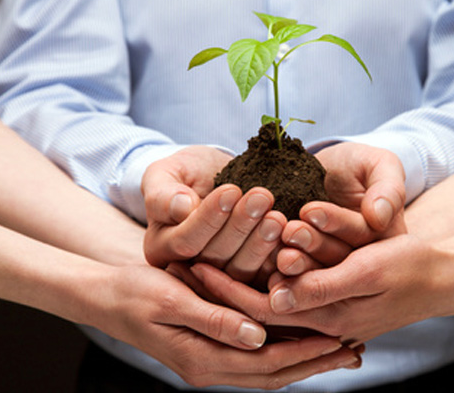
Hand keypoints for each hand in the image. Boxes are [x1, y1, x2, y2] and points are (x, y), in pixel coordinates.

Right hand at [87, 263, 362, 388]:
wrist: (104, 297)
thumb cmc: (134, 292)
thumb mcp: (172, 299)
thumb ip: (214, 320)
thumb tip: (258, 339)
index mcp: (201, 360)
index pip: (267, 364)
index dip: (306, 353)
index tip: (342, 340)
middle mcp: (208, 368)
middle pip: (274, 374)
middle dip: (315, 362)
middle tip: (355, 349)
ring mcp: (208, 363)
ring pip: (267, 370)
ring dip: (304, 359)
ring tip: (339, 347)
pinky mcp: (208, 350)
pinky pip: (253, 359)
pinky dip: (282, 351)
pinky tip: (300, 337)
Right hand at [142, 146, 283, 284]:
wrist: (215, 180)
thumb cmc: (186, 173)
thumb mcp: (166, 174)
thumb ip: (164, 192)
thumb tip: (181, 208)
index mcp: (162, 249)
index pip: (186, 240)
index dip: (209, 217)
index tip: (231, 190)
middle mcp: (189, 272)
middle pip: (216, 258)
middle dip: (241, 225)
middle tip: (262, 198)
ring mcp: (221, 280)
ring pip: (242, 270)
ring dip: (262, 242)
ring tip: (278, 216)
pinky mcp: (249, 281)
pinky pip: (264, 277)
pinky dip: (279, 258)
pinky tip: (292, 237)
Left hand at [189, 233, 453, 346]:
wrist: (445, 272)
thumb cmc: (412, 266)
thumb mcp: (369, 271)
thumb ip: (323, 288)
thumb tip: (277, 299)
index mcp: (327, 319)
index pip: (263, 310)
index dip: (226, 291)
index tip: (192, 268)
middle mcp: (321, 319)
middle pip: (259, 306)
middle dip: (223, 286)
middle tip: (183, 266)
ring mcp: (326, 309)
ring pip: (271, 295)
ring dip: (240, 279)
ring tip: (201, 260)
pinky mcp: (332, 294)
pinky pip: (290, 286)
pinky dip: (263, 274)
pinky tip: (242, 260)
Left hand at [276, 142, 406, 275]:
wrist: (331, 172)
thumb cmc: (360, 164)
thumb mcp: (381, 166)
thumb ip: (388, 188)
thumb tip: (379, 216)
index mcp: (386, 240)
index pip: (363, 234)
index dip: (336, 222)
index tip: (310, 209)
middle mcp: (362, 260)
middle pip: (337, 257)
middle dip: (311, 243)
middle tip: (288, 231)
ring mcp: (334, 267)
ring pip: (316, 270)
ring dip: (295, 261)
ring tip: (276, 250)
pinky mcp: (309, 268)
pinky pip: (296, 274)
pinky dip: (279, 270)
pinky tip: (264, 262)